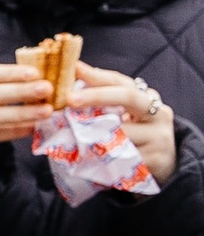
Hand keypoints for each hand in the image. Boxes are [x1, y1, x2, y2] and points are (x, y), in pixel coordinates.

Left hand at [70, 61, 178, 182]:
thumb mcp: (126, 119)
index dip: (97, 75)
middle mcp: (158, 112)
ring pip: (122, 131)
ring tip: (71, 137)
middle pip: (127, 97)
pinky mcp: (156, 159)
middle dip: (96, 96)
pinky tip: (87, 159)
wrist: (166, 166)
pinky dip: (103, 158)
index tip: (75, 69)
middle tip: (69, 98)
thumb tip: (70, 90)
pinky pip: (123, 157)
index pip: (120, 81)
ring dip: (94, 134)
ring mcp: (159, 136)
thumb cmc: (137, 139)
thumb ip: (105, 106)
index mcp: (147, 97)